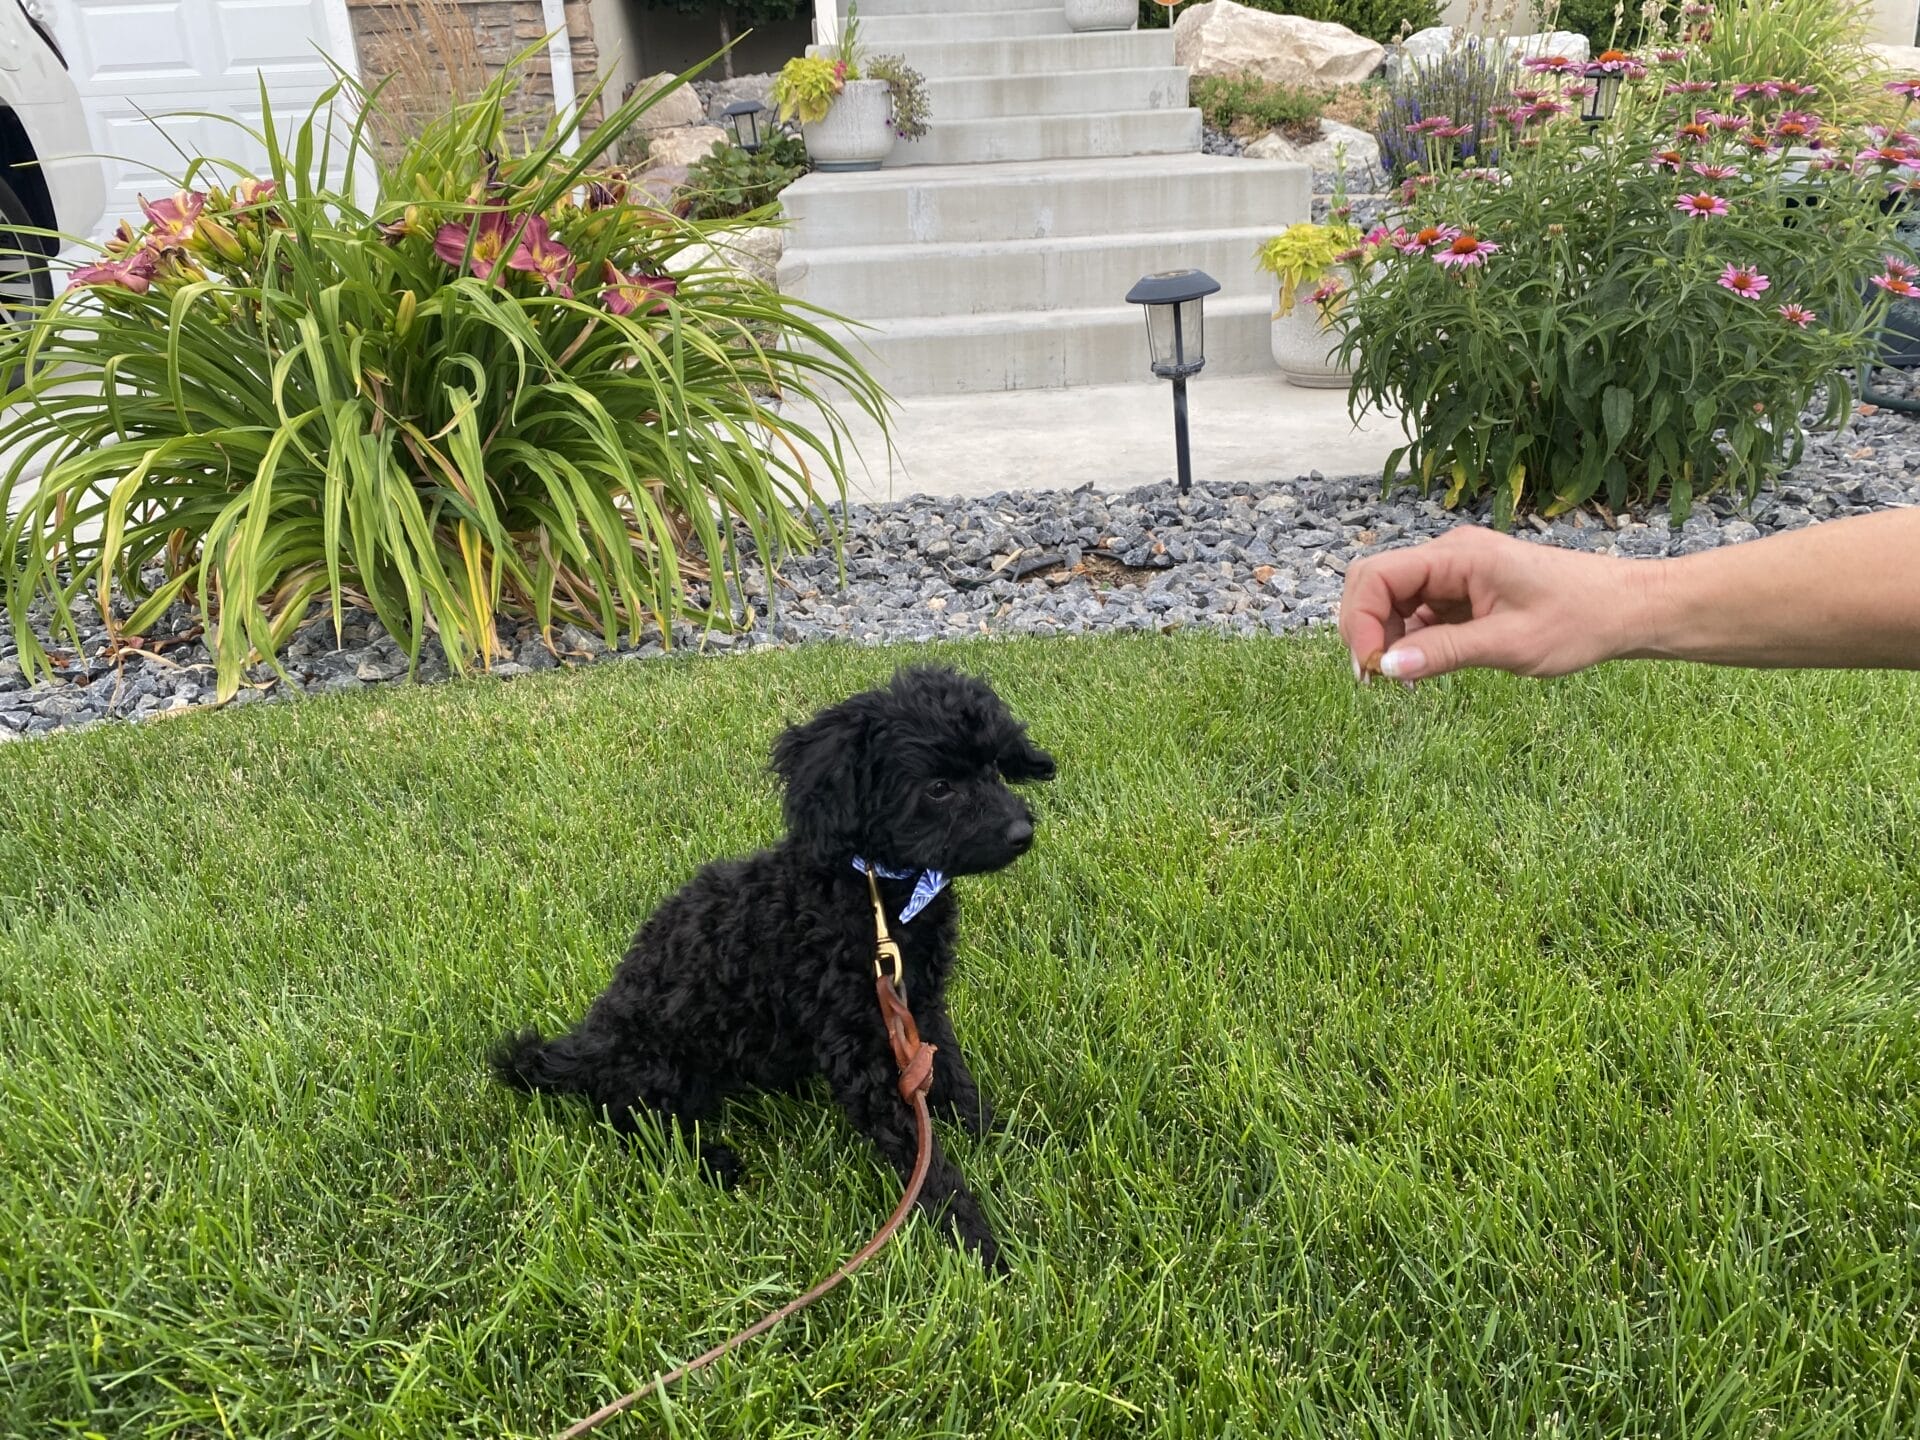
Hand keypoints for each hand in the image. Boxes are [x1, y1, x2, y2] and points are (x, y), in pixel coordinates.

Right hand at [1339, 527, 1650, 681]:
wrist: (1626, 609)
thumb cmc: (1580, 619)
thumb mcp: (1510, 644)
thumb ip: (1445, 652)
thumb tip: (1387, 667)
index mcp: (1459, 555)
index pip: (1377, 576)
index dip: (1361, 621)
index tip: (1372, 668)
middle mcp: (1449, 556)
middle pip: (1375, 583)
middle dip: (1365, 628)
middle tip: (1377, 677)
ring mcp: (1455, 572)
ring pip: (1392, 599)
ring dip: (1387, 636)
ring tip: (1403, 679)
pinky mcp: (1463, 591)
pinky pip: (1418, 610)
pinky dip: (1410, 638)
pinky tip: (1424, 666)